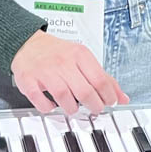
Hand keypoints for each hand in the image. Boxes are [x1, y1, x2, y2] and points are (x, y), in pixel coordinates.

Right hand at [11, 30, 128, 115]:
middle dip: (94, 105)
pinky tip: (52, 105)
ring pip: (64, 97)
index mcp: (79, 54)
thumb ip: (104, 78)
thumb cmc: (58, 53)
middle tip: (95, 108)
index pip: (100, 80)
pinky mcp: (29, 80)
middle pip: (85, 91)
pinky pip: (41, 101)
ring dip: (72, 109)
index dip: (109, 96)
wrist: (27, 43)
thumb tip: (123, 97)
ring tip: (73, 108)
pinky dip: (48, 107)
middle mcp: (63, 62)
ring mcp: (45, 71)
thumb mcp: (83, 58)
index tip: (110, 102)